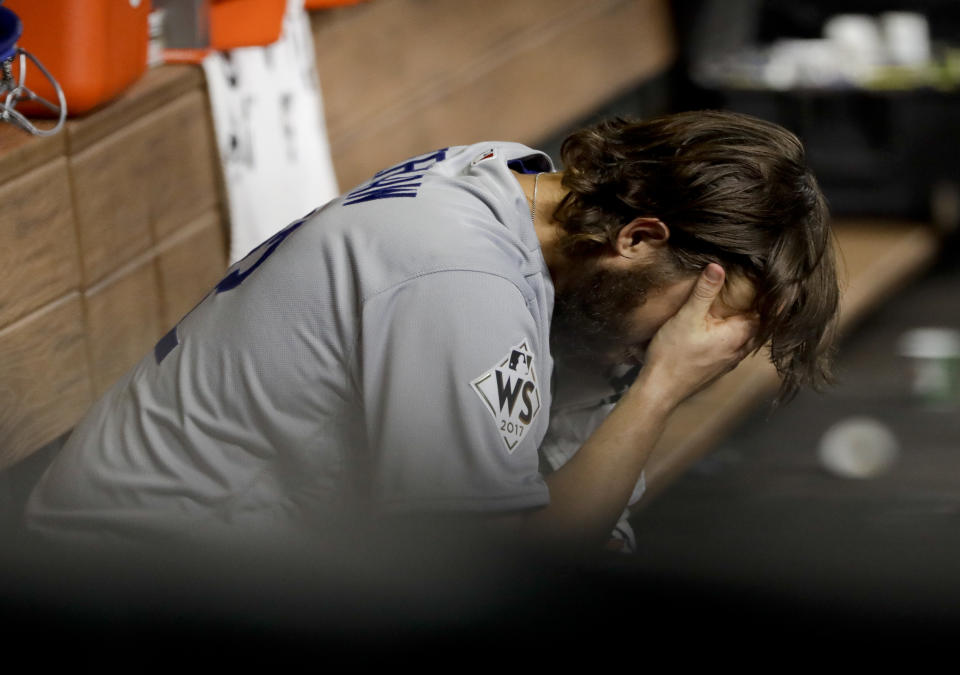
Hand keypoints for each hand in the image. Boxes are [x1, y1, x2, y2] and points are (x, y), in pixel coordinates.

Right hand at [638, 263, 758, 407]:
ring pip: (746, 338)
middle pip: (758, 326)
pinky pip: (734, 348)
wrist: (660, 389)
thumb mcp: (687, 317)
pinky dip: (734, 335)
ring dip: (746, 324)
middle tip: (756, 291)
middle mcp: (739, 350)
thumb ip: (704, 292)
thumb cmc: (673, 354)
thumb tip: (718, 266)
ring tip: (741, 306)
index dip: (768, 298)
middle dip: (758, 310)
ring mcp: (729, 362)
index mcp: (739, 335)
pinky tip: (723, 330)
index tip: (771, 283)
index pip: (765, 313)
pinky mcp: (717, 368)